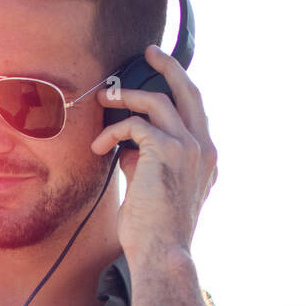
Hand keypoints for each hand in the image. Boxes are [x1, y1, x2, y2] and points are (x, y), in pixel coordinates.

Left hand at [91, 44, 217, 265]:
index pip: (194, 112)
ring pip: (158, 101)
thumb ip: (145, 163)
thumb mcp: (153, 190)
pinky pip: (135, 125)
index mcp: (207, 159)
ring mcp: (190, 148)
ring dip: (127, 96)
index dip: (176, 91)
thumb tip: (126, 145)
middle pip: (189, 91)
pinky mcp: (167, 150)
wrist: (162, 254)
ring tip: (105, 98)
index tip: (158, 78)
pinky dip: (112, 131)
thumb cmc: (155, 232)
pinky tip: (98, 147)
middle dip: (168, 66)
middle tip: (148, 51)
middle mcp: (205, 148)